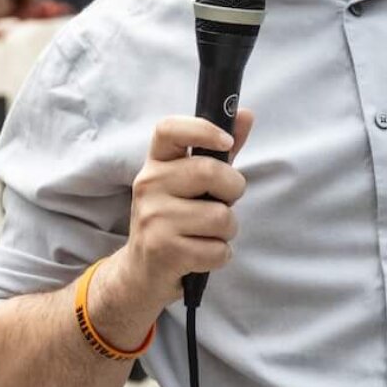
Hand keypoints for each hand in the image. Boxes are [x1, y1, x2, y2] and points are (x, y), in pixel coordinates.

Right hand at [114, 111, 257, 315]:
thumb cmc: (175, 220)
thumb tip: (246, 114)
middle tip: (222, 204)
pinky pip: (218, 250)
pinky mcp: (163, 251)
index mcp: (156, 163)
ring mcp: (153, 218)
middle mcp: (148, 185)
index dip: (202, 128)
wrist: (141, 272)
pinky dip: (220, 256)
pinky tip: (201, 256)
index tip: (226, 142)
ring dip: (227, 231)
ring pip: (221, 216)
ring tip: (207, 235)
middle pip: (210, 172)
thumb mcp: (192, 184)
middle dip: (233, 191)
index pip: (169, 128)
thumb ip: (220, 151)